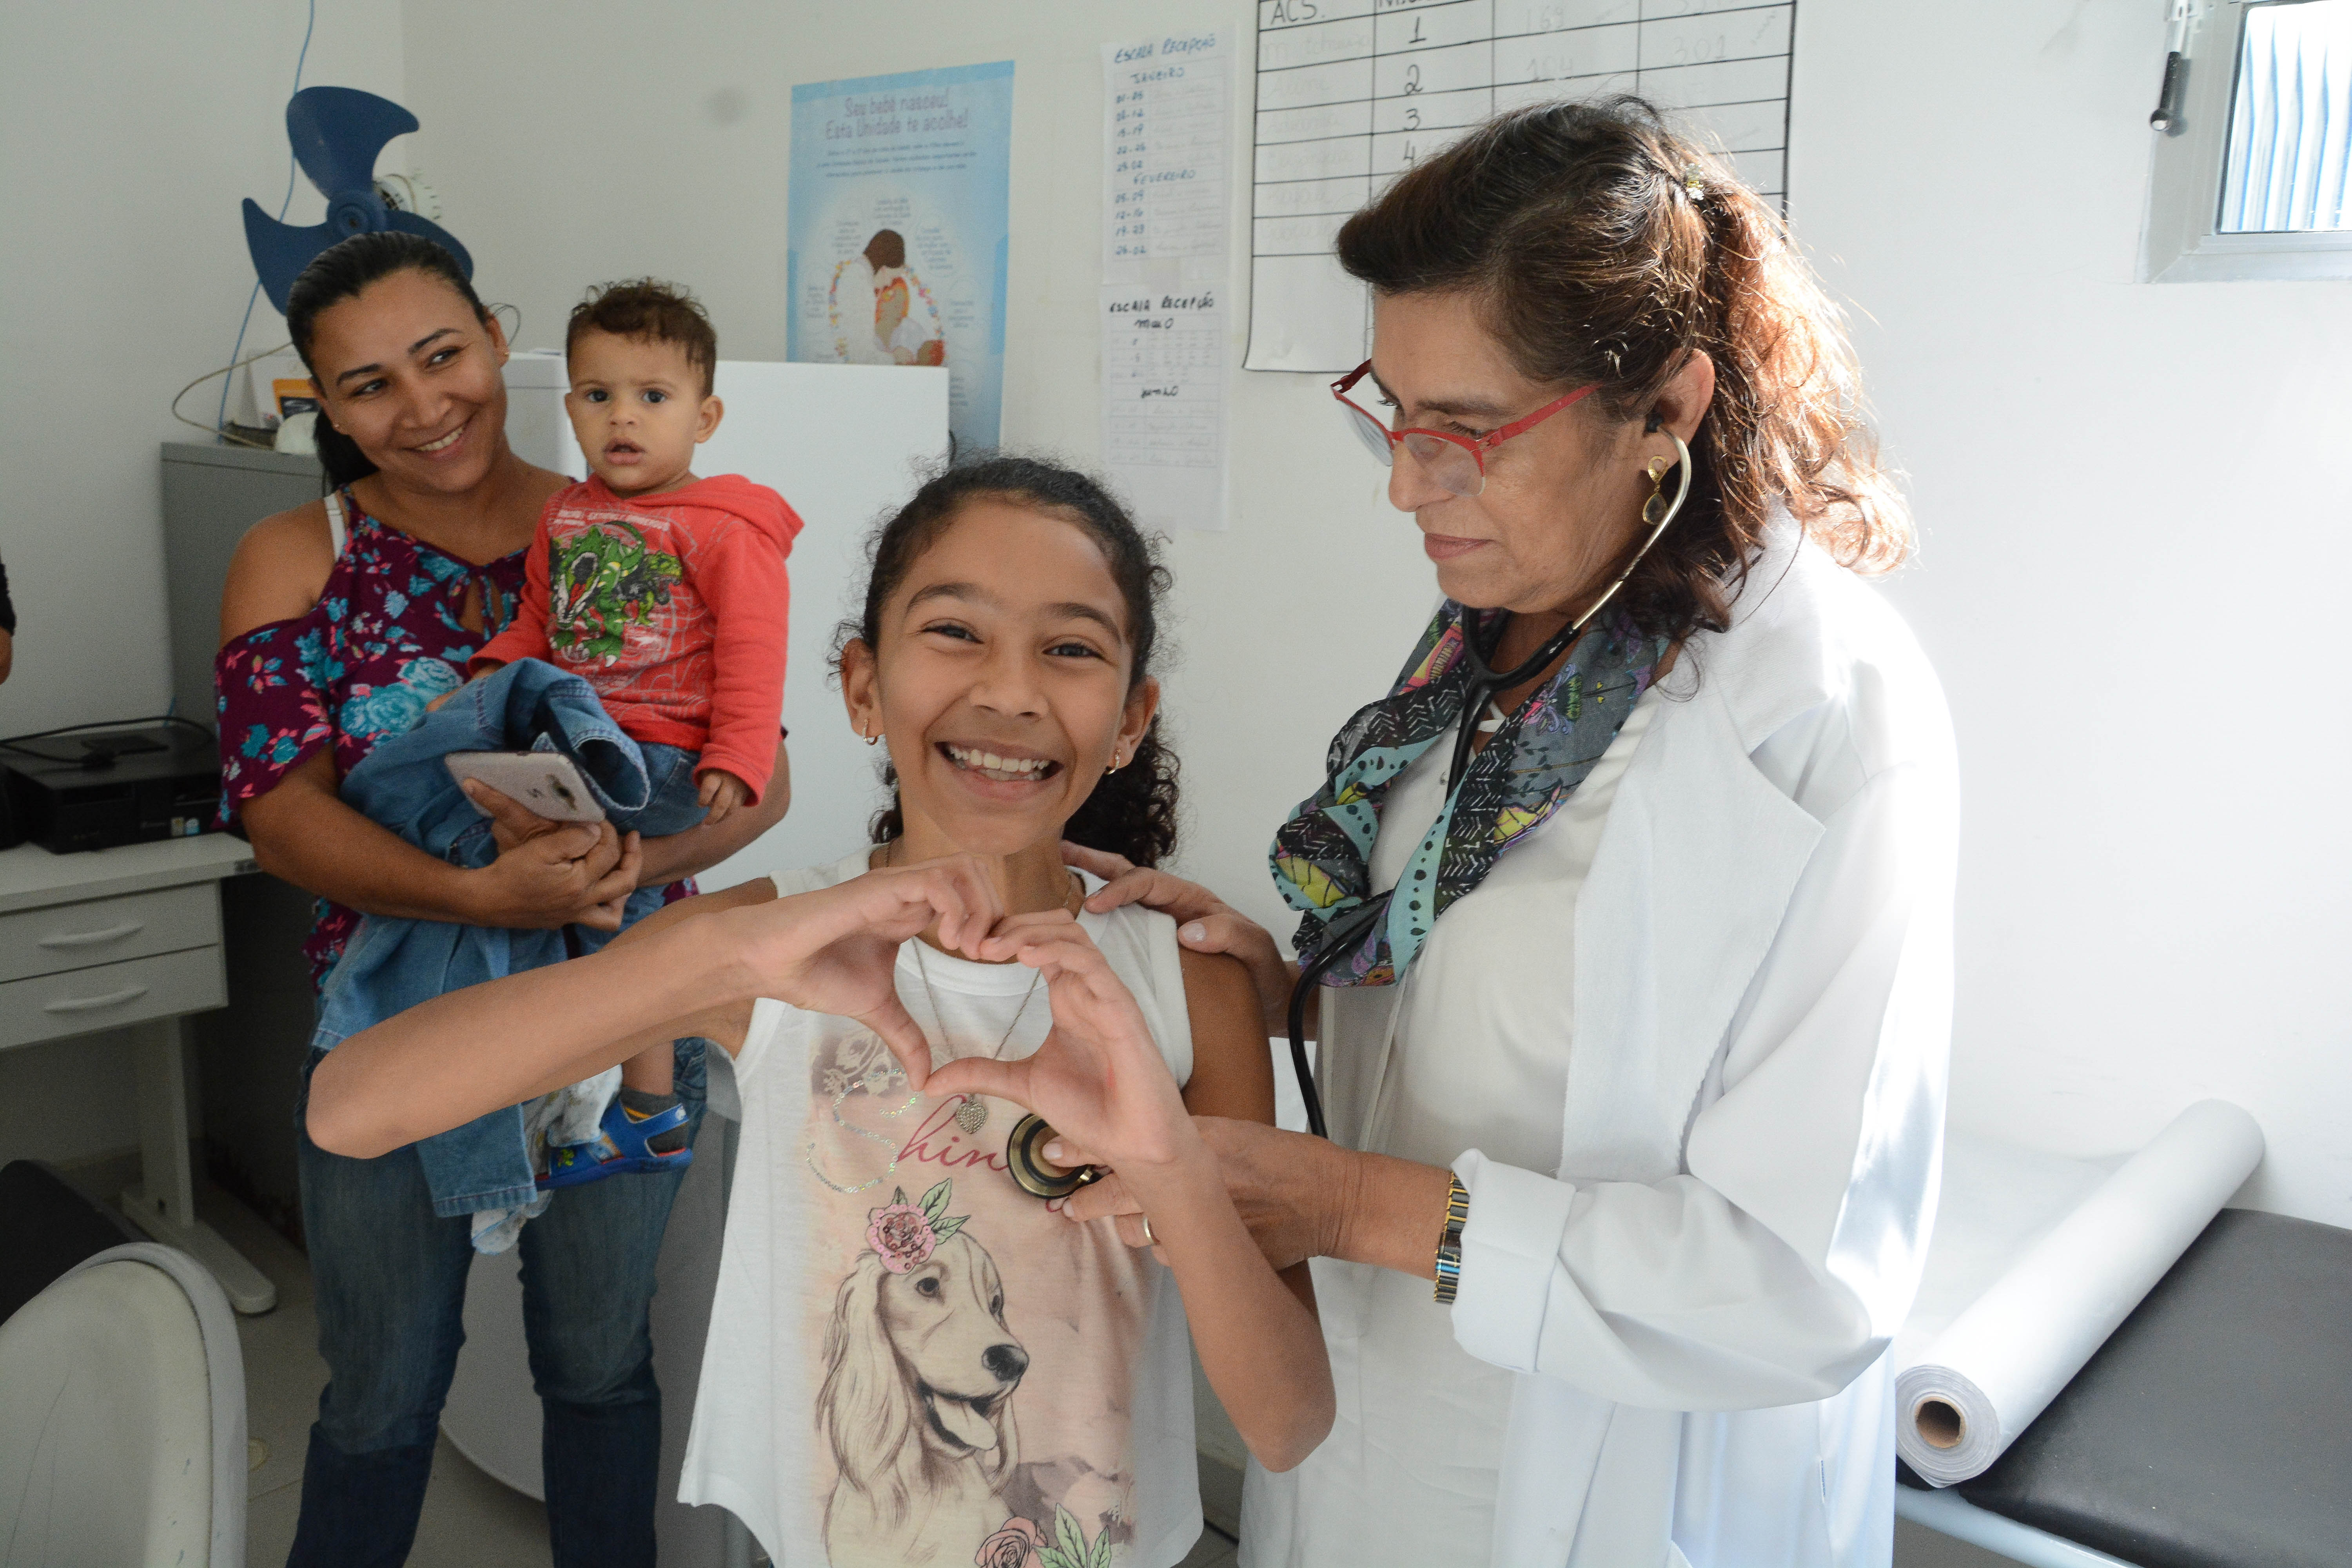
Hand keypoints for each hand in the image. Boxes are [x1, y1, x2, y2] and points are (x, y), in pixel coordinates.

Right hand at [459, 780, 640, 930]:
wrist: (487, 899)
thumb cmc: (512, 872)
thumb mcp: (542, 848)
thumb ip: (574, 838)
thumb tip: (596, 831)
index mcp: (580, 883)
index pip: (608, 852)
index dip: (607, 831)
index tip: (599, 819)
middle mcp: (583, 903)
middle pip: (624, 882)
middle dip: (633, 857)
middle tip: (631, 838)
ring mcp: (574, 915)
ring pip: (614, 912)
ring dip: (623, 889)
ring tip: (623, 869)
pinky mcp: (563, 920)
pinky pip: (597, 919)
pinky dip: (606, 906)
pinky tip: (601, 891)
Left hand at [696, 768, 749, 824]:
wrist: (742, 759)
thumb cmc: (718, 766)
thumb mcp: (709, 768)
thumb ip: (704, 783)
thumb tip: (704, 803)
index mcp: (718, 774)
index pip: (709, 788)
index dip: (703, 798)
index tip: (700, 805)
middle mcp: (730, 782)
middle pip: (721, 803)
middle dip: (712, 816)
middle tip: (704, 824)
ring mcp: (739, 789)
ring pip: (731, 809)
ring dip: (721, 818)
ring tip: (711, 823)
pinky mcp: (745, 794)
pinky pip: (736, 808)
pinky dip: (728, 814)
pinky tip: (720, 817)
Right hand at [728, 852, 1005, 1090]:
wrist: (771, 964)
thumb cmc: (815, 975)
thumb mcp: (876, 1009)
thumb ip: (905, 1037)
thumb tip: (922, 1081)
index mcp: (911, 910)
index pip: (971, 895)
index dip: (992, 923)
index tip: (992, 962)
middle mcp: (908, 890)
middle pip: (977, 871)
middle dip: (996, 910)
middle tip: (987, 955)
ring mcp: (895, 884)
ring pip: (964, 867)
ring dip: (980, 908)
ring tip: (971, 950)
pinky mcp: (879, 887)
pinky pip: (936, 880)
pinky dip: (957, 909)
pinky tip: (950, 943)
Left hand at [926, 913, 1195, 1177]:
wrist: (1130, 1142)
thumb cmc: (1090, 1110)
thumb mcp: (1022, 1084)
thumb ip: (980, 1074)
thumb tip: (928, 1082)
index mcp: (1067, 997)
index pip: (1038, 943)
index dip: (1004, 935)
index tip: (966, 948)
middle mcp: (1087, 988)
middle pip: (1055, 926)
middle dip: (1015, 924)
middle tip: (975, 942)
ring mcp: (1106, 994)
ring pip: (1073, 935)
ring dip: (1032, 931)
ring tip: (993, 945)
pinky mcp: (1121, 1007)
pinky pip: (1092, 963)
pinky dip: (1060, 951)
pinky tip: (1028, 955)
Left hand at [1061, 1115, 1345, 1270]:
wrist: (1329, 1197)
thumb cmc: (1284, 1158)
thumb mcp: (1232, 1132)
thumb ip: (1188, 1139)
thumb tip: (1145, 1146)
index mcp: (1195, 1140)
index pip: (1123, 1144)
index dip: (1082, 1149)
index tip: (1052, 1152)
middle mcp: (1190, 1179)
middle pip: (1116, 1195)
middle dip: (1087, 1201)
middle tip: (1068, 1205)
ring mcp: (1198, 1220)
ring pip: (1137, 1230)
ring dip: (1126, 1226)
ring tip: (1118, 1222)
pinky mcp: (1209, 1253)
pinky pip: (1169, 1253)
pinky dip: (1166, 1246)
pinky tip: (1176, 1237)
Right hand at [1062, 842, 1295, 1033]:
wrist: (1270, 997)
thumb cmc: (1263, 970)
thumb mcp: (1255, 949)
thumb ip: (1229, 934)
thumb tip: (1188, 930)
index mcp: (1191, 900)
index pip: (1148, 883)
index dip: (1120, 890)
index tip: (1095, 904)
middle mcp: (1171, 907)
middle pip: (1127, 875)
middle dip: (1093, 862)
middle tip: (1060, 852)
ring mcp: (1160, 925)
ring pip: (1120, 898)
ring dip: (1089, 886)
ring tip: (1054, 879)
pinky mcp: (1154, 948)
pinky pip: (1121, 930)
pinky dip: (1097, 923)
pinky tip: (1072, 929)